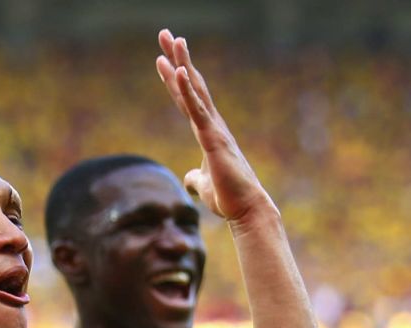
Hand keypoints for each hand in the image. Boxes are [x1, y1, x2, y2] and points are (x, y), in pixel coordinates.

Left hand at [156, 30, 271, 222]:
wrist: (246, 210)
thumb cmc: (229, 198)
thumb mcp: (204, 185)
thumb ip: (195, 178)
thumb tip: (188, 179)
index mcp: (208, 133)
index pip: (187, 100)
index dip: (175, 79)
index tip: (164, 59)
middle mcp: (212, 125)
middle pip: (191, 85)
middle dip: (178, 58)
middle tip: (166, 34)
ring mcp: (213, 129)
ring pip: (194, 90)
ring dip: (182, 63)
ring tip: (171, 39)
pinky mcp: (213, 139)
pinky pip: (197, 110)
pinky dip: (187, 90)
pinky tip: (179, 71)